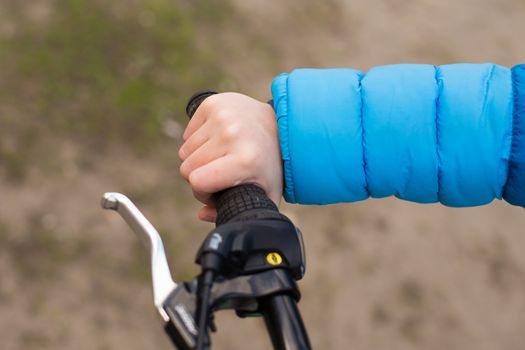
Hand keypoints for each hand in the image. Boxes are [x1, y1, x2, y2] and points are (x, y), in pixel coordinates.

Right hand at [179, 92, 282, 221]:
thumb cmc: (269, 166)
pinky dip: (197, 140)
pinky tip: (218, 140)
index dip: (204, 192)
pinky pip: (187, 134)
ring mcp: (221, 116)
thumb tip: (202, 214)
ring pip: (185, 151)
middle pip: (187, 168)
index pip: (197, 182)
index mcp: (245, 160)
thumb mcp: (262, 194)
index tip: (219, 189)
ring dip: (198, 158)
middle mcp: (232, 135)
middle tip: (222, 171)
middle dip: (200, 175)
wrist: (281, 127)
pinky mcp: (212, 103)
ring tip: (222, 155)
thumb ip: (233, 210)